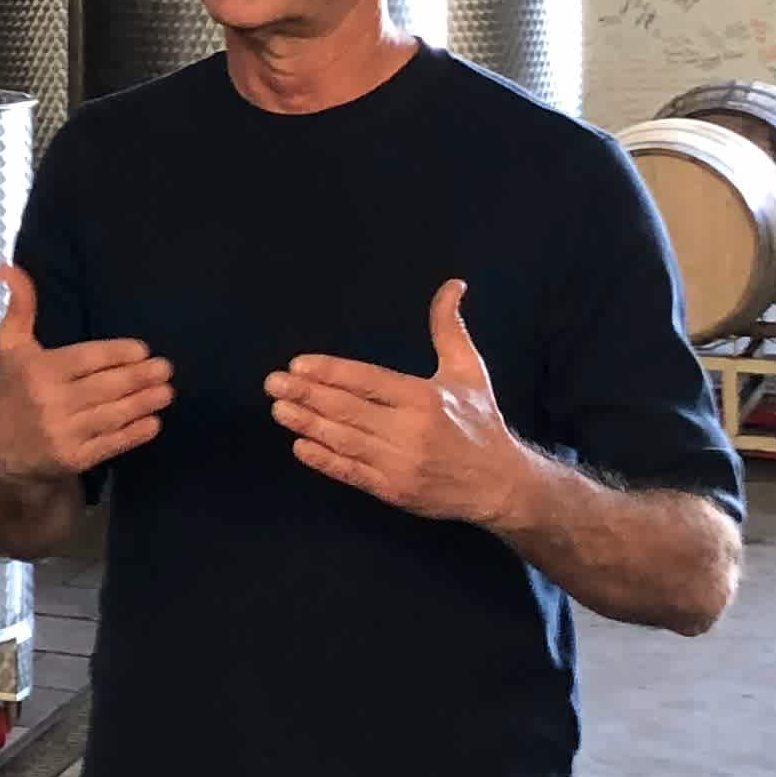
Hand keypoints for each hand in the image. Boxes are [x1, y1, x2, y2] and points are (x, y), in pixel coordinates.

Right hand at [0, 263, 171, 488]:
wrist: (1, 453)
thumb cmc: (14, 391)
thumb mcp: (11, 347)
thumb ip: (20, 307)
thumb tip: (10, 267)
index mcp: (38, 371)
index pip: (86, 359)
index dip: (117, 354)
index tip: (143, 350)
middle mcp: (51, 402)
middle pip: (105, 387)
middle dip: (139, 378)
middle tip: (166, 369)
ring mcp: (64, 433)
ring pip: (112, 414)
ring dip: (144, 403)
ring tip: (166, 392)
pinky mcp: (74, 459)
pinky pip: (111, 443)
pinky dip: (134, 434)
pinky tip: (153, 423)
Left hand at [269, 281, 538, 525]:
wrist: (502, 483)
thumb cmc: (480, 422)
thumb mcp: (468, 371)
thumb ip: (449, 328)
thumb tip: (451, 285)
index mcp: (425, 398)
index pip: (367, 380)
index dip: (330, 373)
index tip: (297, 365)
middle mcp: (411, 431)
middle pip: (348, 409)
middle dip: (307, 395)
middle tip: (273, 384)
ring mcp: (401, 464)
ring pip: (345, 440)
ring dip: (307, 424)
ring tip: (279, 410)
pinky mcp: (395, 491)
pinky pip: (352, 473)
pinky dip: (324, 460)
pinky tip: (301, 446)